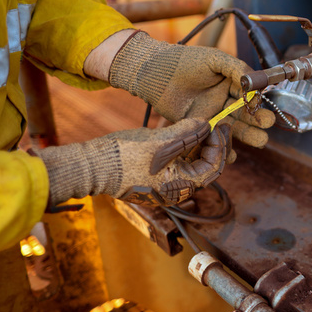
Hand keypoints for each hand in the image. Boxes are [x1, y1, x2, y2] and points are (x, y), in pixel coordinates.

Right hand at [35, 119, 231, 205]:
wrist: (91, 166)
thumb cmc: (124, 157)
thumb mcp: (160, 142)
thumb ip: (187, 133)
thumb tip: (207, 123)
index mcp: (182, 187)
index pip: (214, 167)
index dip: (220, 144)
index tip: (219, 125)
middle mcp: (177, 189)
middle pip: (206, 165)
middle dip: (213, 143)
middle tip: (218, 123)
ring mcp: (167, 182)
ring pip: (193, 161)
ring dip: (200, 142)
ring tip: (204, 123)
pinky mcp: (157, 173)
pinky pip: (178, 160)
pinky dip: (185, 145)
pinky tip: (186, 128)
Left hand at [108, 31, 273, 146]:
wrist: (156, 73)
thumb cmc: (184, 61)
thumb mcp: (214, 59)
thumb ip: (236, 68)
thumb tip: (255, 82)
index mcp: (230, 83)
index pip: (249, 95)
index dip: (256, 102)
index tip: (261, 107)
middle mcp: (223, 100)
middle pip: (245, 114)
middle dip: (258, 120)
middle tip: (268, 125)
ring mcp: (212, 115)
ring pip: (234, 128)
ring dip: (248, 135)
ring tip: (261, 141)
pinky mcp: (198, 127)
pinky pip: (214, 139)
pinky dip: (224, 147)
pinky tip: (233, 153)